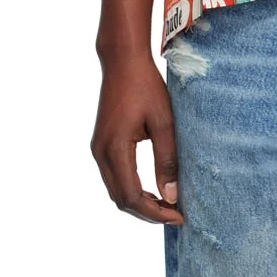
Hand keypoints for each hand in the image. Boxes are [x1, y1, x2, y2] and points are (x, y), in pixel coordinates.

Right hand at [91, 49, 184, 223]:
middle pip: (121, 199)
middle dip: (147, 212)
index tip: (179, 216)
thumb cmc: (145, 86)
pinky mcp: (101, 143)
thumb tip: (172, 196)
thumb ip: (167, 159)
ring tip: (166, 205)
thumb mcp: (162, 121)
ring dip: (139, 202)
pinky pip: (113, 177)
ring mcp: (98, 148)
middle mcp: (100, 152)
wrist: (123, 61)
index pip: (132, 196)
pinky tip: (150, 189)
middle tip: (175, 214)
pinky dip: (131, 189)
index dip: (155, 212)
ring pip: (115, 190)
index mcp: (114, 148)